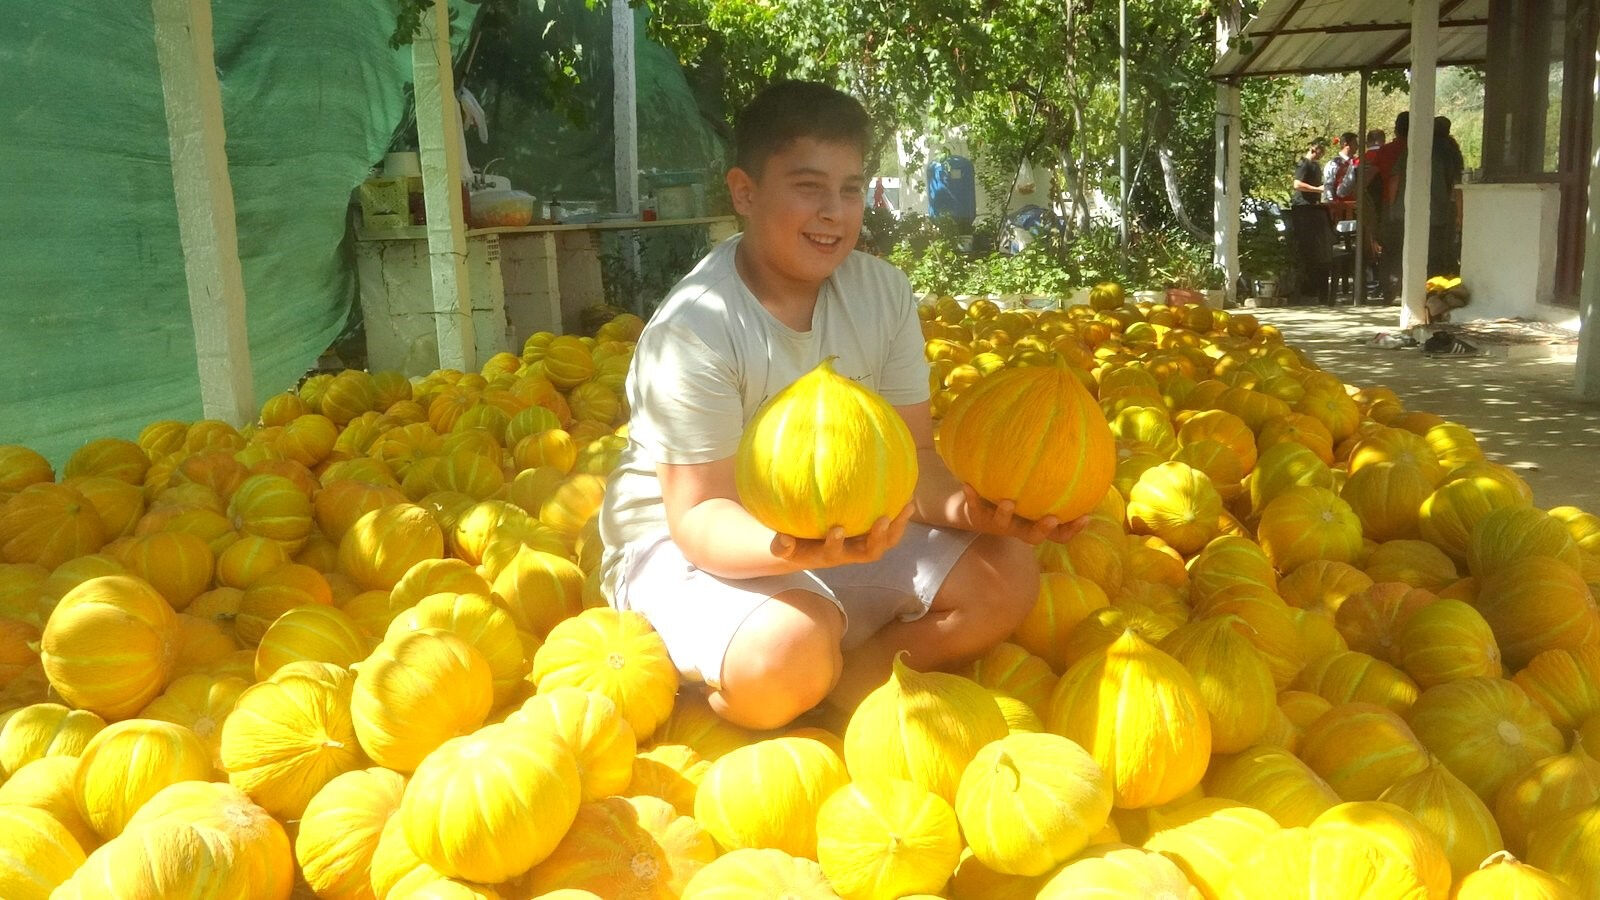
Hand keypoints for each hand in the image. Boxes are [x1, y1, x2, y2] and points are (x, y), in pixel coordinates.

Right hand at [770, 503, 913, 569]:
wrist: (809, 549)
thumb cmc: (794, 543)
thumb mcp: (783, 547)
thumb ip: (780, 545)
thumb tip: (782, 539)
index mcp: (828, 555)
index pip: (834, 554)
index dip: (836, 544)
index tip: (836, 529)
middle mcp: (850, 553)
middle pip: (870, 553)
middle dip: (878, 538)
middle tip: (883, 520)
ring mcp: (864, 544)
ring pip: (886, 541)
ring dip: (897, 526)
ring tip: (907, 505)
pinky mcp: (873, 534)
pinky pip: (891, 526)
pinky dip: (899, 513)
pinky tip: (906, 492)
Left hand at [960, 484, 1091, 544]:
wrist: (976, 507)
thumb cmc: (1015, 495)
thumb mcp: (1033, 492)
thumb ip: (1050, 481)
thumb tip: (1076, 452)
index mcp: (1034, 524)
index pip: (1058, 534)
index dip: (1072, 530)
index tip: (1085, 517)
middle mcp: (1018, 528)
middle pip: (1033, 537)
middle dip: (1043, 529)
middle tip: (1052, 517)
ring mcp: (997, 525)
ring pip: (1002, 524)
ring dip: (1005, 514)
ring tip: (1008, 502)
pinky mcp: (977, 517)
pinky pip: (974, 508)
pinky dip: (971, 497)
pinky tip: (967, 484)